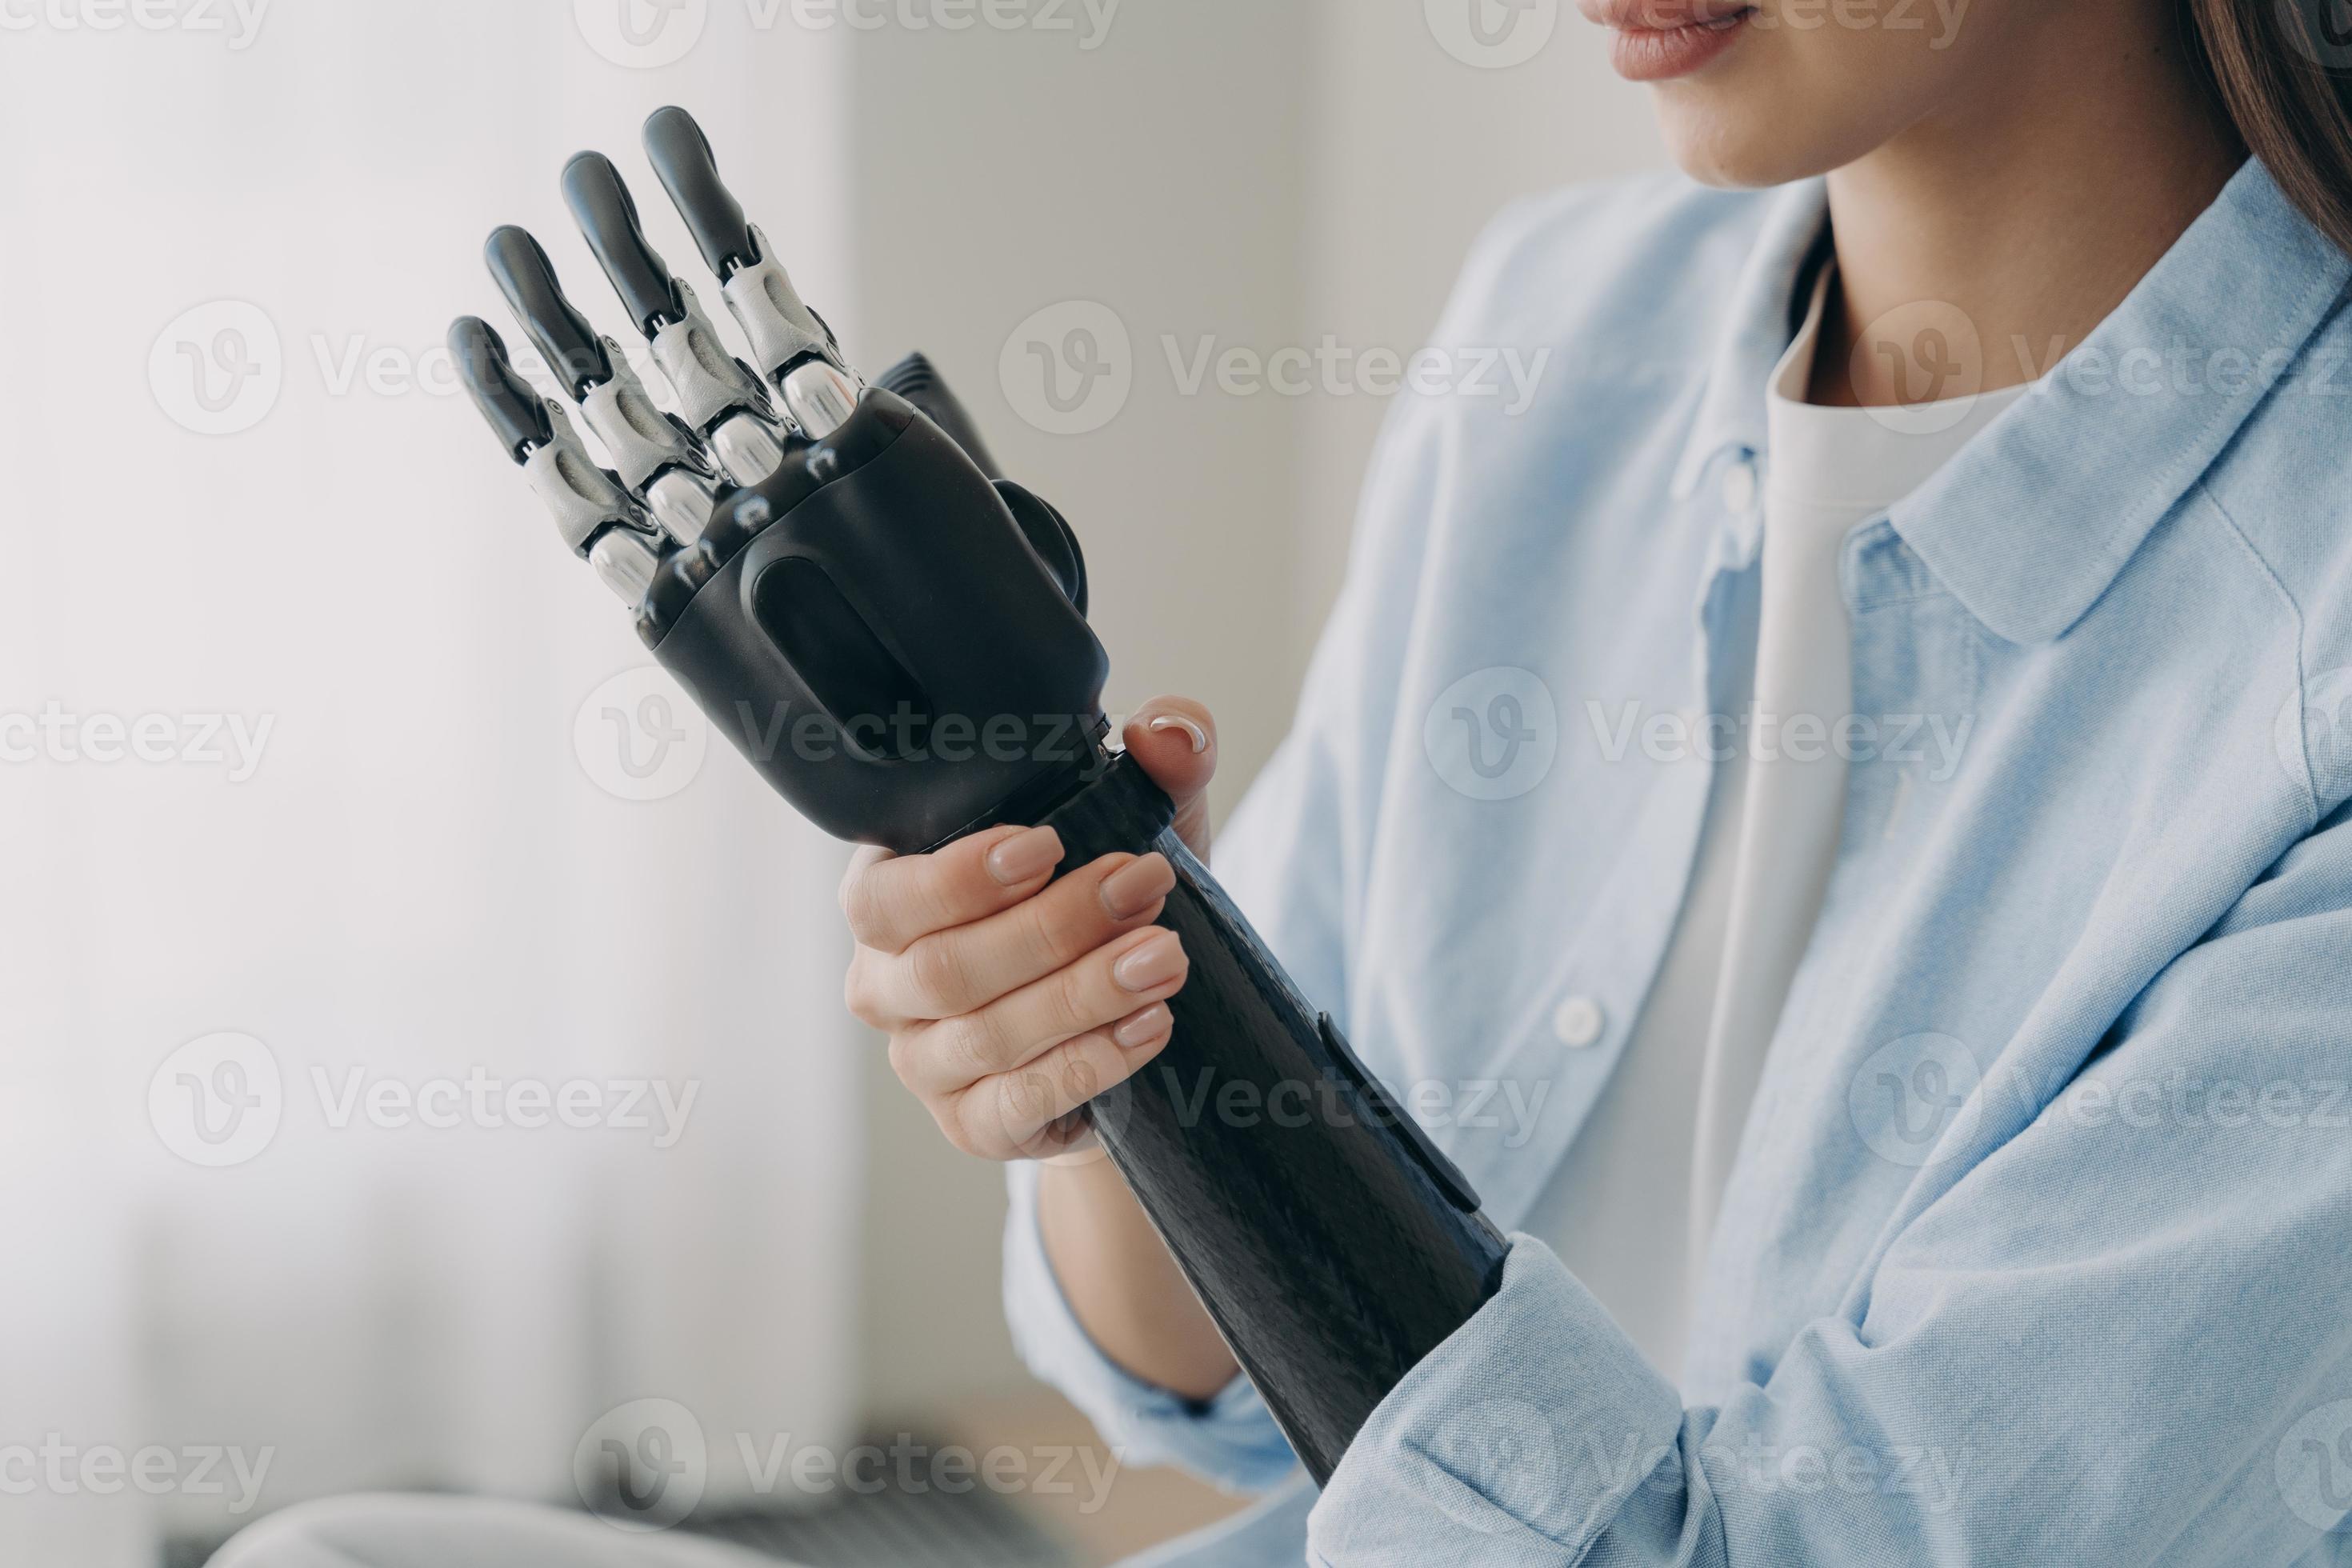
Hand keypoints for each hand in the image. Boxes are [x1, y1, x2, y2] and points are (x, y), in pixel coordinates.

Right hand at [841, 699, 1217, 1160]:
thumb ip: (1158, 761)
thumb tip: (1164, 730)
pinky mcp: (973, 1125)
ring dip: (1082, 994)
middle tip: (1144, 887)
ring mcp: (924, 1063)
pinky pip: (1017, 1103)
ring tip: (1164, 958)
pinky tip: (1151, 1026)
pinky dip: (1088, 1064)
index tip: (1048, 846)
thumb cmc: (1109, 904)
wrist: (1133, 1019)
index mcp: (893, 895)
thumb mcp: (1144, 821)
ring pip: (986, 1035)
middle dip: (1053, 926)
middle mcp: (888, 982)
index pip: (884, 895)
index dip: (957, 877)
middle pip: (946, 967)